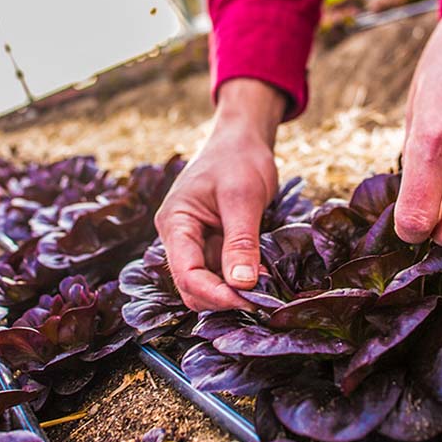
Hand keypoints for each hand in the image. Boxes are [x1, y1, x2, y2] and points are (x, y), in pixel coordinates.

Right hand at [154, 79, 284, 310]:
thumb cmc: (238, 159)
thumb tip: (243, 285)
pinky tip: (263, 282)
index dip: (215, 294)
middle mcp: (179, 238)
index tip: (249, 301)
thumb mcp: (243, 196)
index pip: (186, 273)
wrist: (241, 140)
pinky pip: (221, 275)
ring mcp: (195, 244)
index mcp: (175, 223)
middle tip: (263, 301)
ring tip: (266, 292)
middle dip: (223, 298)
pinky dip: (239, 283)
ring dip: (233, 294)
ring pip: (206, 286)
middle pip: (192, 287)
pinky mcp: (212, 247)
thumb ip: (241, 241)